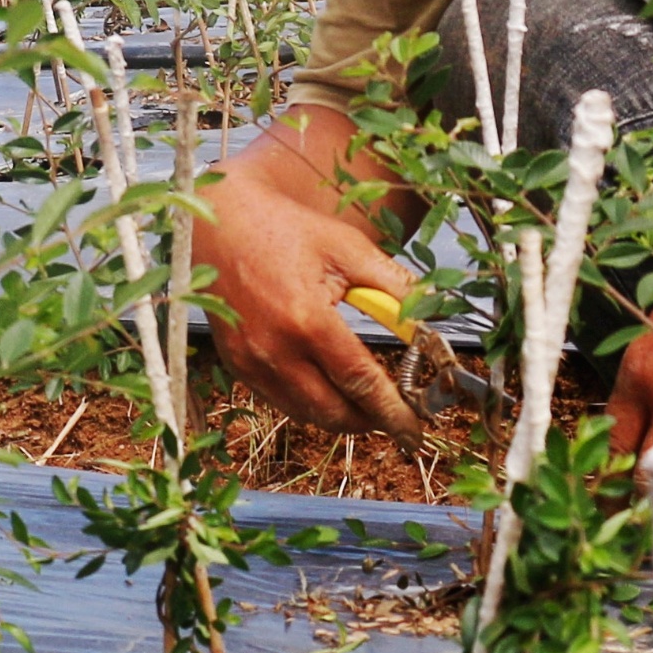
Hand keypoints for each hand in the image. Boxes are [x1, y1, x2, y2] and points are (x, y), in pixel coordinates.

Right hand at [183, 116, 424, 435]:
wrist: (220, 224)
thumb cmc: (286, 229)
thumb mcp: (348, 248)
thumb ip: (395, 286)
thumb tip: (432, 318)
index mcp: (308, 321)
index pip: (361, 384)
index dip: (392, 412)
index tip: (414, 428)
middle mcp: (276, 351)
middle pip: (333, 412)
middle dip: (369, 420)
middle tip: (393, 413)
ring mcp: (251, 362)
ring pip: (305, 413)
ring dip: (339, 415)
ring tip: (362, 401)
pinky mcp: (236, 364)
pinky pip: (279, 401)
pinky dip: (307, 402)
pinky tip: (323, 383)